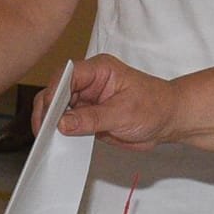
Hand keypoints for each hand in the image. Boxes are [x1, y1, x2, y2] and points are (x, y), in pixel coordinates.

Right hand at [46, 56, 174, 149]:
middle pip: (56, 92)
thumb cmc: (155, 107)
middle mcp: (89, 82)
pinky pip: (67, 123)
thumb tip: (62, 123)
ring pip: (58, 109)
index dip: (53, 94)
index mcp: (99, 70)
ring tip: (46, 141)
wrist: (169, 120)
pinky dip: (60, 133)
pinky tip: (57, 143)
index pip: (66, 76)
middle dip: (47, 111)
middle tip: (43, 133)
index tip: (47, 115)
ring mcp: (87, 100)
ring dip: (51, 124)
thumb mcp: (124, 114)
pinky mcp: (87, 116)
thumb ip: (92, 118)